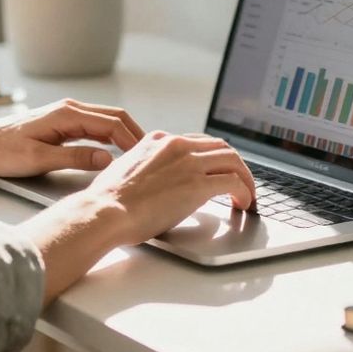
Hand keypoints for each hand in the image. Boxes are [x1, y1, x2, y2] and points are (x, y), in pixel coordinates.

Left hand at [0, 98, 144, 177]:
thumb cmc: (2, 152)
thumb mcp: (39, 160)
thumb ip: (75, 158)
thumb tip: (108, 159)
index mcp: (66, 114)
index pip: (111, 124)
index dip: (132, 140)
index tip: (146, 157)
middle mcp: (69, 109)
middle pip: (114, 117)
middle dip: (135, 134)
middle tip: (151, 155)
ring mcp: (66, 115)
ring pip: (106, 120)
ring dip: (124, 134)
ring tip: (139, 154)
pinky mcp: (62, 124)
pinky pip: (95, 126)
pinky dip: (111, 136)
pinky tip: (116, 151)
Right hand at [84, 131, 256, 245]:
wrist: (105, 211)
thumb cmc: (108, 200)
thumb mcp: (125, 169)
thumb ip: (144, 167)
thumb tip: (154, 181)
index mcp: (157, 140)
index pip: (196, 141)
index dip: (211, 157)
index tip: (216, 169)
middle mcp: (176, 145)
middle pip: (220, 146)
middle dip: (234, 164)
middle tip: (240, 182)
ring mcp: (189, 162)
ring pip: (232, 160)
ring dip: (245, 177)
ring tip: (247, 195)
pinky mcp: (198, 184)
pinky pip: (234, 182)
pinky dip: (244, 192)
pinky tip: (243, 203)